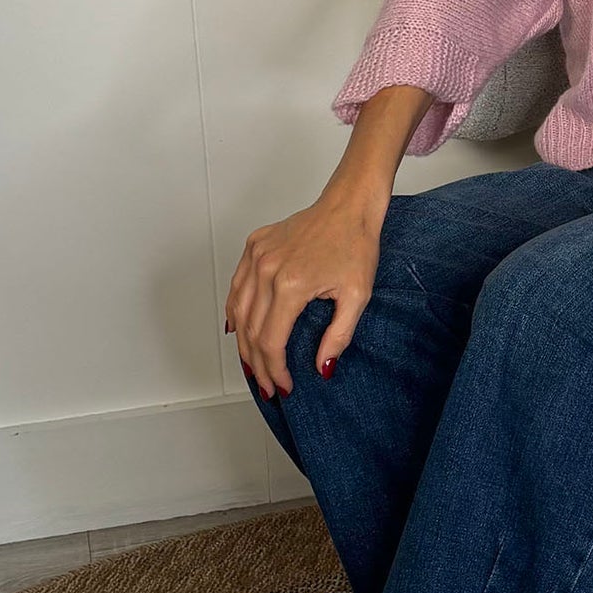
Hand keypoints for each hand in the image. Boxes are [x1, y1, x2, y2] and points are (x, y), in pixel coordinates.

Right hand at [225, 180, 382, 398]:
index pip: (271, 340)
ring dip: (243, 343)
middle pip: (251, 330)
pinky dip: (235, 310)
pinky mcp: (254, 245)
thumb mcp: (358, 296)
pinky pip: (237, 285)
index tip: (283, 386)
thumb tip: (321, 368)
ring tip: (253, 366)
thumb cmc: (356, 245)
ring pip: (238, 310)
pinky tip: (239, 329)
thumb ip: (338, 336)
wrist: (349, 205)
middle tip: (267, 385)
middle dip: (258, 364)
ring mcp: (257, 255)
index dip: (275, 369)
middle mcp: (267, 269)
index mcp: (291, 284)